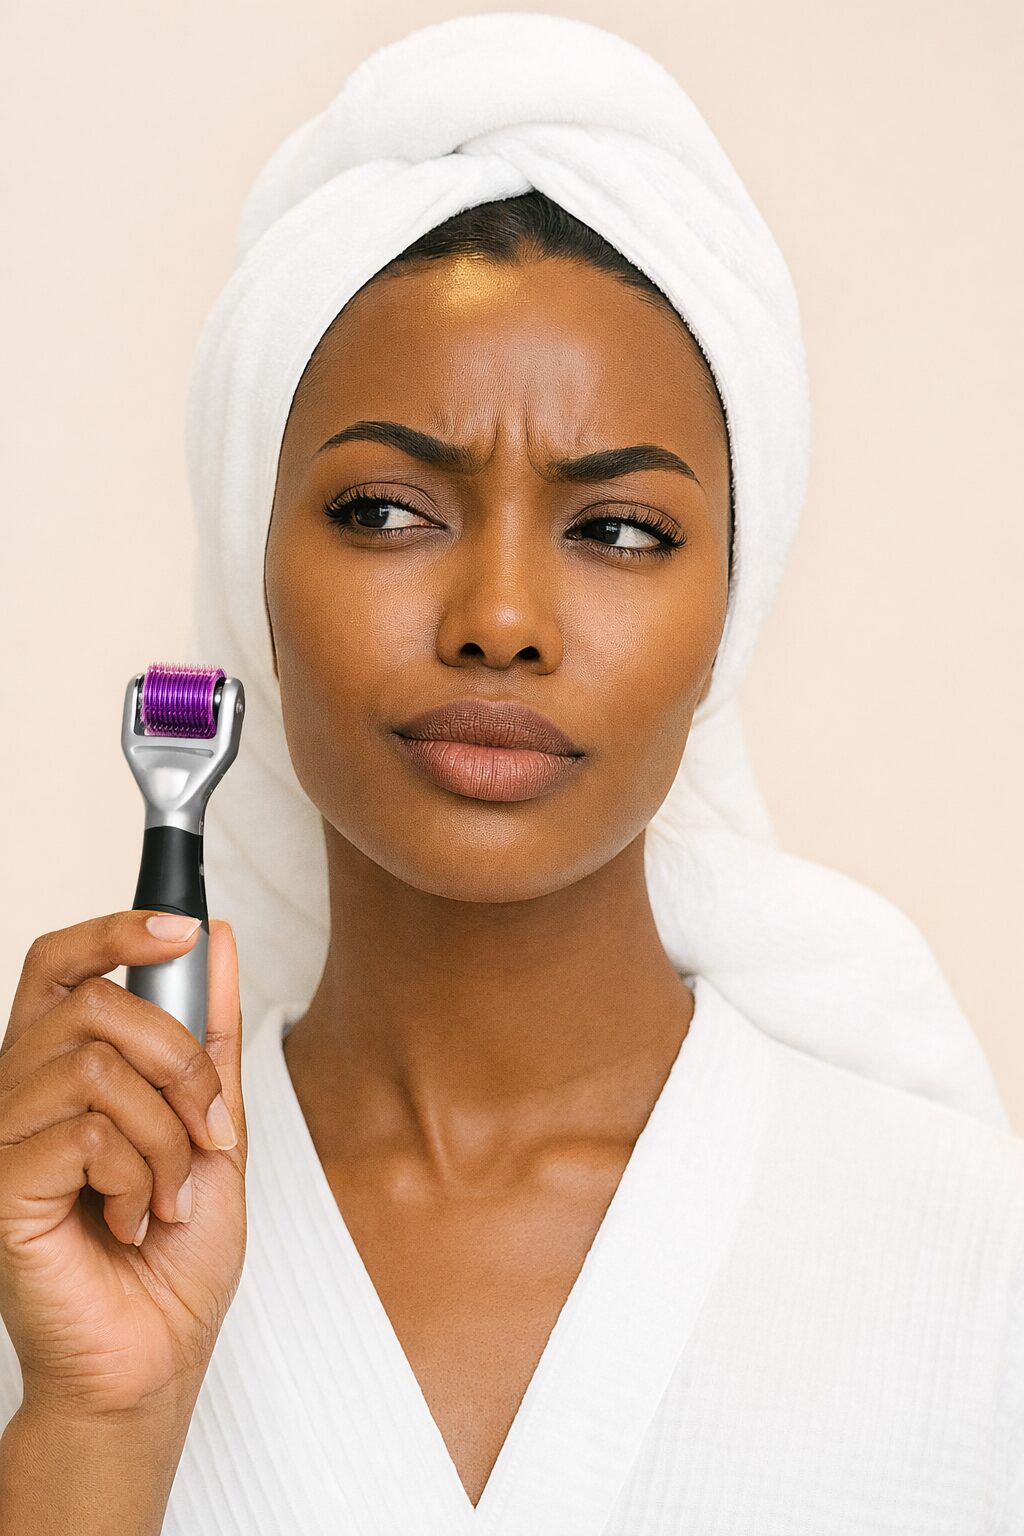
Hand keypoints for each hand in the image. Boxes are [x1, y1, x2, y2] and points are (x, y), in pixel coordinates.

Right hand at [0, 913, 246, 1420]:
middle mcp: (21, 1091)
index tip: (184, 926)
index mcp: (62, 1067)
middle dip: (180, 1062)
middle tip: (206, 1131)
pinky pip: (88, 1134)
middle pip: (97, 1004)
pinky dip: (140, 1176)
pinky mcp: (3, 1187)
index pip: (62, 964)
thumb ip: (208, 1032)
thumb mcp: (212, 1121)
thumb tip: (214, 940)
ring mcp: (5, 1138)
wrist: (157, 1353)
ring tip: (167, 1193)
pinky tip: (135, 1218)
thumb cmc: (176, 1251)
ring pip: (99, 1069)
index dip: (115, 928)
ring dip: (167, 1136)